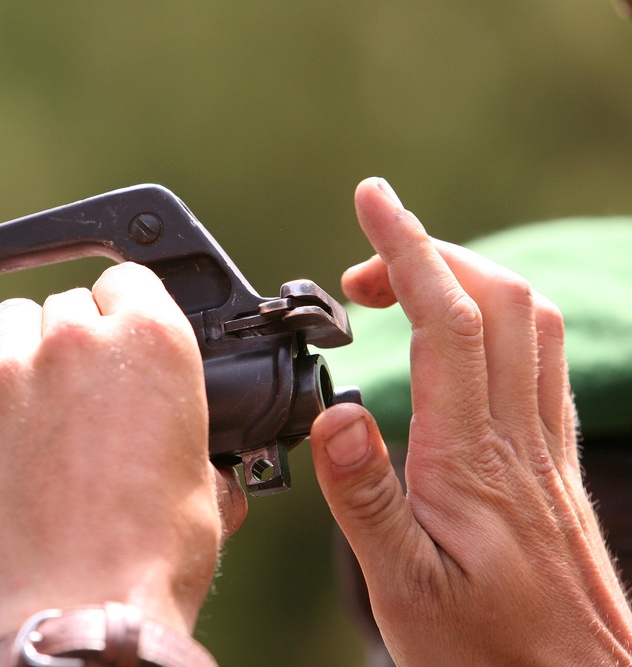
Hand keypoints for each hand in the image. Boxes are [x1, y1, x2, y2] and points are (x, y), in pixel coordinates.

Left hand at [0, 262, 246, 649]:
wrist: (81, 608)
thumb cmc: (150, 555)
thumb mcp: (205, 483)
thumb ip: (192, 439)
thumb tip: (202, 455)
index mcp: (152, 343)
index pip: (129, 280)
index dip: (127, 309)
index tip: (121, 333)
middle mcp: (80, 343)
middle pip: (70, 303)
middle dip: (80, 336)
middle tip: (85, 386)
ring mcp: (15, 372)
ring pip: (14, 319)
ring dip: (29, 343)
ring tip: (38, 387)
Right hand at [310, 178, 631, 664]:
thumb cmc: (485, 649)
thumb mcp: (402, 586)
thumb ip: (365, 496)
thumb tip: (333, 412)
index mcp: (471, 459)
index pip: (449, 321)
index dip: (409, 249)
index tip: (373, 202)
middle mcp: (518, 437)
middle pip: (498, 300)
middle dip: (430, 252)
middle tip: (363, 264)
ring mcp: (543, 444)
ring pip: (529, 321)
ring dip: (467, 277)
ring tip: (403, 285)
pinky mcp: (551, 459)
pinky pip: (540, 359)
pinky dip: (497, 318)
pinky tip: (462, 337)